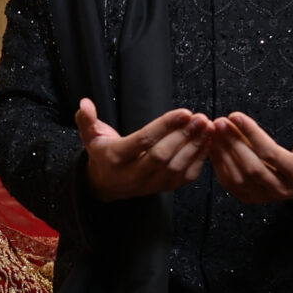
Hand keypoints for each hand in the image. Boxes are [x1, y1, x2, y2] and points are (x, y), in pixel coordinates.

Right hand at [78, 100, 209, 200]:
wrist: (105, 185)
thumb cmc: (102, 153)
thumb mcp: (90, 136)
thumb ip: (86, 119)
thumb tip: (84, 103)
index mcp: (116, 158)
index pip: (143, 142)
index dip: (165, 126)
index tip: (184, 111)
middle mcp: (132, 176)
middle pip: (162, 156)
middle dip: (184, 136)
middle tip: (200, 118)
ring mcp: (149, 185)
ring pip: (176, 168)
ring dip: (195, 147)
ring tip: (207, 127)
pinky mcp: (163, 189)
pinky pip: (184, 178)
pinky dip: (198, 160)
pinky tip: (207, 143)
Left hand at [204, 112, 292, 204]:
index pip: (271, 154)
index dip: (252, 134)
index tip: (236, 115)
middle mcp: (280, 188)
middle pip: (251, 166)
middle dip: (232, 142)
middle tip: (219, 121)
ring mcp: (264, 196)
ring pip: (237, 176)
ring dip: (222, 152)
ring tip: (213, 130)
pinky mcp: (250, 198)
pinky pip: (230, 183)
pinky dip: (219, 164)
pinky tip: (213, 145)